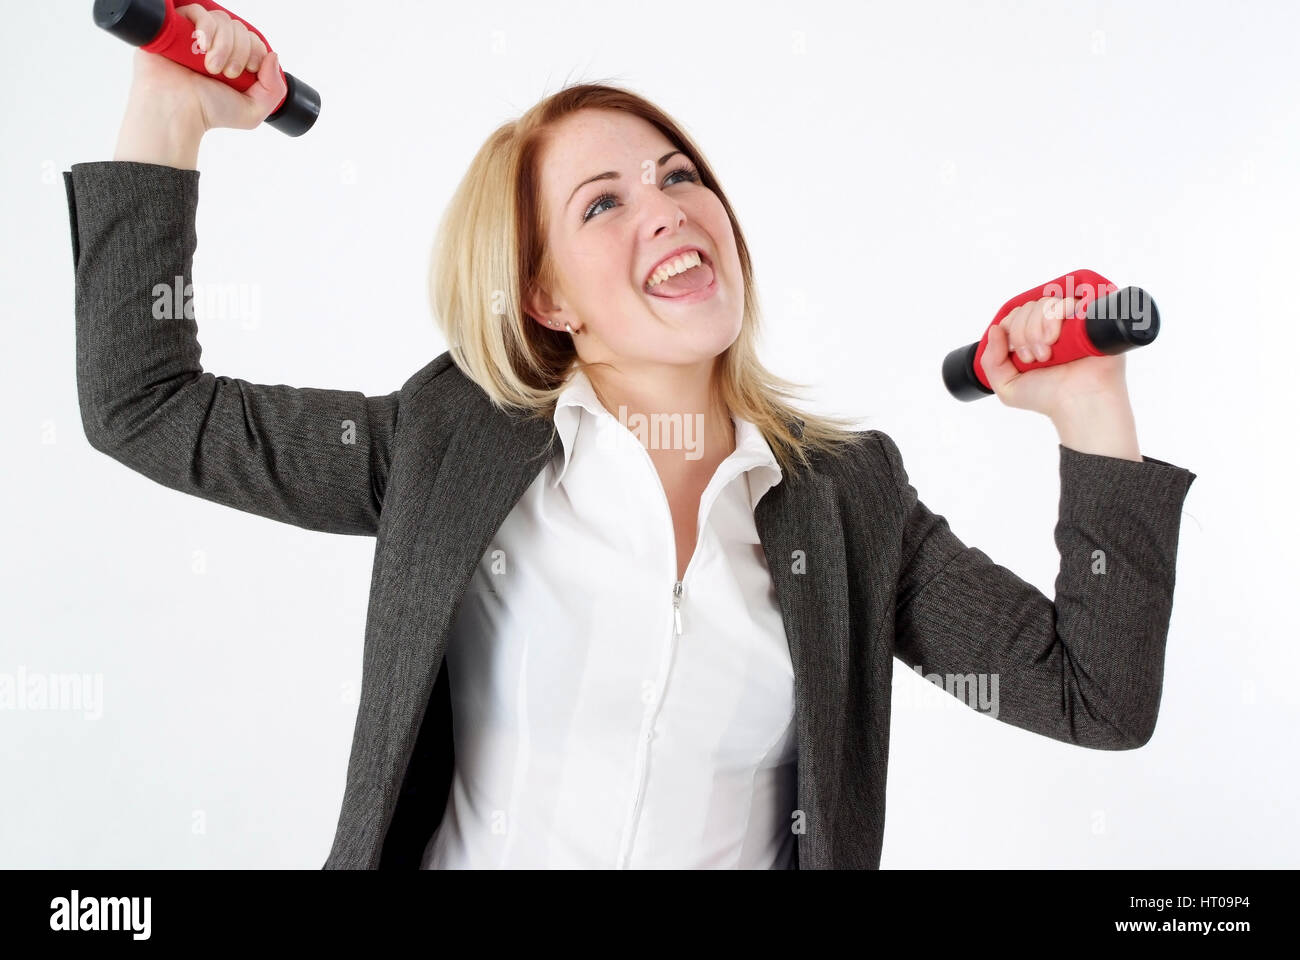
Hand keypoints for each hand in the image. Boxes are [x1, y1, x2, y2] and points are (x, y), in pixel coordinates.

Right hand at [126, 4, 287, 133]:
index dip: (256, 51)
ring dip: (223, 44)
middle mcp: (216, 46)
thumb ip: (273, 88)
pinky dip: (205, 26)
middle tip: (228, 73)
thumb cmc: (209, 112)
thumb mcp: (253, 111)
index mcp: (234, 61)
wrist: (177, 110)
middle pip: (239, 28)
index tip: (249, 70)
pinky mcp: (177, 27)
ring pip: (222, 20)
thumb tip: (272, 55)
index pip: (254, 40)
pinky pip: (197, 11)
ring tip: (211, 67)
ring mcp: (196, 36)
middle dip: (240, 51)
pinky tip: (202, 45)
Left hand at [981, 296, 1129, 420]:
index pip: (1014, 315)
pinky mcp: (1087, 318)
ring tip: (1046, 354)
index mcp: (1032, 339)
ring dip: (1035, 329)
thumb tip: (995, 329)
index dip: (1009, 329)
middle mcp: (1051, 328)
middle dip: (1021, 333)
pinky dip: (1052, 319)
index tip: (1017, 354)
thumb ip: (991, 360)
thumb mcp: (1007, 385)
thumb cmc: (1047, 397)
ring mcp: (1069, 322)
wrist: (1078, 403)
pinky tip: (1053, 340)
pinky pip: (1065, 302)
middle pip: (1026, 308)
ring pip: (1043, 304)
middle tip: (1032, 359)